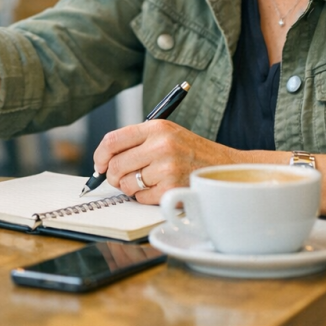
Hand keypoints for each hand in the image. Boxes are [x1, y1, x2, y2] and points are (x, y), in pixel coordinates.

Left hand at [91, 120, 239, 204]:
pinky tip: (159, 189)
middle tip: (119, 179)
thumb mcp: (167, 135)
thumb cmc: (192, 153)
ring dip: (131, 188)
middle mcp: (161, 145)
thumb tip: (105, 161)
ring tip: (146, 182)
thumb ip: (138, 142)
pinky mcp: (172, 189)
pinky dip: (145, 197)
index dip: (100, 155)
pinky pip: (141, 198)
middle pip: (116, 165)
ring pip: (127, 183)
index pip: (113, 140)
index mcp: (156, 128)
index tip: (99, 165)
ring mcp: (167, 168)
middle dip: (113, 176)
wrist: (225, 169)